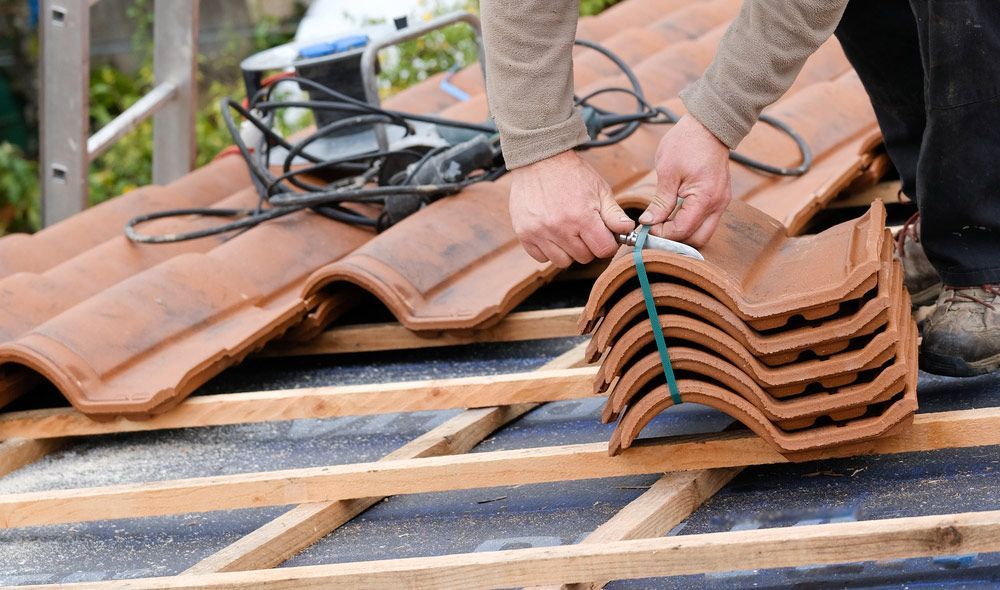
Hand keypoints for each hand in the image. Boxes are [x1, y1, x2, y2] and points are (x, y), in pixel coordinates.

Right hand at [509, 150, 634, 267]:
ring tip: (566, 230)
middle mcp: (559, 228)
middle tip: (583, 228)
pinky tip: (551, 233)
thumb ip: (614, 213)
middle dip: (588, 246)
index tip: (602, 234)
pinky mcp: (524, 234)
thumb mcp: (599, 189)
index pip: (603, 250)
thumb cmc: (572, 174)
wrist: (539, 160)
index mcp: (582, 217)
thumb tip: (627, 230)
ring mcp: (539, 232)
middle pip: (584, 258)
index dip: (607, 243)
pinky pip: (542, 258)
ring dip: (568, 250)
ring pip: (562, 262)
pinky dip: (548, 250)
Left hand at [640, 114, 731, 246]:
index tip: (646, 229)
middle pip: (697, 240)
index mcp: (705, 198)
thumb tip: (648, 222)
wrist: (707, 126)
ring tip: (662, 225)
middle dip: (675, 240)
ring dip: (683, 234)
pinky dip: (690, 224)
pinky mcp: (719, 199)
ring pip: (703, 233)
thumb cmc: (686, 143)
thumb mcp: (667, 172)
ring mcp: (721, 203)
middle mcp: (718, 204)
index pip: (683, 230)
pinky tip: (673, 217)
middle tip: (654, 232)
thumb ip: (660, 201)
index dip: (662, 234)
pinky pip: (706, 221)